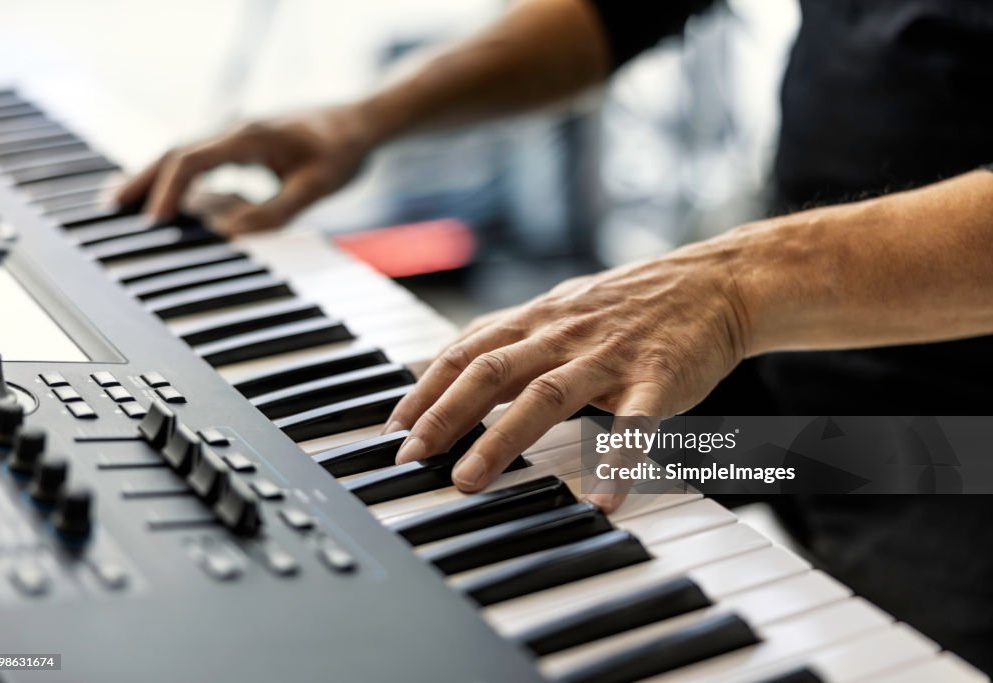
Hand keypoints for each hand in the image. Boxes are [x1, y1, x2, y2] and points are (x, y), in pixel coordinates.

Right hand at [113, 104, 375, 234]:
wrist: (359, 123)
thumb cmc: (341, 152)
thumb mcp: (316, 186)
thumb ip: (275, 210)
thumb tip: (229, 233)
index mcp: (248, 136)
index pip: (193, 159)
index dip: (170, 190)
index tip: (153, 222)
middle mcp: (235, 132)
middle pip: (175, 152)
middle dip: (143, 179)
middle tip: (109, 207)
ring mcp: (237, 136)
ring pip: (185, 154)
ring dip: (155, 178)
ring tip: (121, 204)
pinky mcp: (244, 145)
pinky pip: (203, 161)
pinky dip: (180, 178)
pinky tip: (170, 200)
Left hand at [383, 234, 752, 511]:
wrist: (713, 283)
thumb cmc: (629, 303)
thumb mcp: (559, 309)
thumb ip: (510, 338)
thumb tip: (449, 365)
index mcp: (537, 320)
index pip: (465, 352)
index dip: (424, 391)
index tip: (392, 430)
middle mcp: (563, 334)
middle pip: (490, 372)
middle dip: (444, 416)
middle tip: (411, 457)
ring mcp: (609, 356)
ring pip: (546, 396)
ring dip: (502, 440)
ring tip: (470, 480)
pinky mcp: (657, 377)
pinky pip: (635, 424)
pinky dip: (617, 461)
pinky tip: (602, 499)